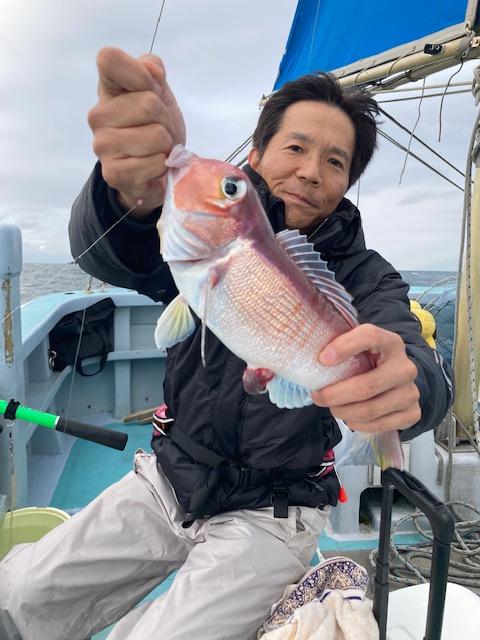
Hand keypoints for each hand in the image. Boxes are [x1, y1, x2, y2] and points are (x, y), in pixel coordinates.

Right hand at [88, 47, 185, 215]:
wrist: (156, 169)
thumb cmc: (155, 126)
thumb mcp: (159, 92)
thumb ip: (153, 69)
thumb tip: (151, 72)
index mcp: (107, 89)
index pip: (109, 60)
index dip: (140, 74)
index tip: (150, 90)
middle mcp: (98, 115)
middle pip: (150, 104)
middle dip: (166, 120)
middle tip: (160, 131)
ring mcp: (102, 146)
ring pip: (156, 136)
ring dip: (166, 146)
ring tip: (156, 150)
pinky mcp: (113, 174)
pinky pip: (155, 164)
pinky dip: (163, 167)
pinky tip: (153, 167)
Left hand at [312, 324, 420, 432]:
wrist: (399, 381)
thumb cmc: (370, 362)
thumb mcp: (360, 348)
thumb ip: (341, 346)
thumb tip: (308, 355)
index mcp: (391, 343)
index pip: (370, 337)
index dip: (345, 346)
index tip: (323, 359)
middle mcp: (405, 367)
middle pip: (366, 386)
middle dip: (334, 394)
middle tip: (317, 396)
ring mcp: (411, 392)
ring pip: (369, 410)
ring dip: (342, 411)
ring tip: (331, 407)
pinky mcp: (412, 413)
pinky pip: (378, 425)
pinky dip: (357, 424)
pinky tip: (348, 417)